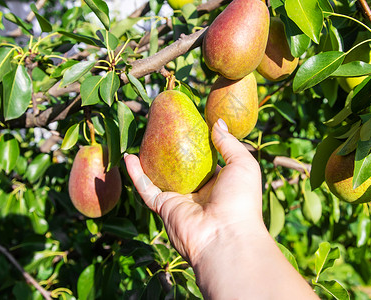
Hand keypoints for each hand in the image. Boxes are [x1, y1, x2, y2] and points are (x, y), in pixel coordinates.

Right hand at [124, 119, 263, 263]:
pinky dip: (135, 174)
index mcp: (217, 183)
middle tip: (160, 128)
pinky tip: (128, 157)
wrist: (226, 235)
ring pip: (159, 177)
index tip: (187, 124)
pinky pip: (146, 188)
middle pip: (179, 168)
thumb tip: (217, 122)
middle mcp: (197, 192)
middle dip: (169, 151)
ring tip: (140, 139)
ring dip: (148, 161)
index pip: (204, 160)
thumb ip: (229, 143)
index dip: (196, 143)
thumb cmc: (240, 200)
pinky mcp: (163, 207)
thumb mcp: (242, 164)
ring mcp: (179, 200)